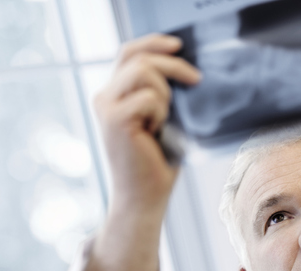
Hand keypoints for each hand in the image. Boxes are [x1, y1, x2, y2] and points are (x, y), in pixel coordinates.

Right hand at [84, 34, 200, 270]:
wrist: (145, 197)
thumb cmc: (157, 163)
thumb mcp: (162, 118)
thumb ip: (161, 91)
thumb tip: (184, 67)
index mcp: (114, 94)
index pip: (129, 52)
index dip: (153, 42)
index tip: (179, 45)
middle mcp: (104, 97)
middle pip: (138, 57)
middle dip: (172, 65)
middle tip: (195, 80)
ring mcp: (106, 107)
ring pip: (144, 72)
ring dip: (166, 95)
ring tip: (165, 123)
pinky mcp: (114, 119)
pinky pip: (149, 97)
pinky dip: (162, 113)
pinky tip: (156, 133)